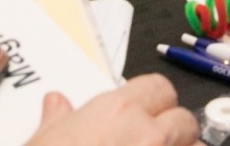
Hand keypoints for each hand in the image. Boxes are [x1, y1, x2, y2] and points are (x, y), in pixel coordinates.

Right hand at [24, 76, 196, 145]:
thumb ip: (59, 119)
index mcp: (118, 111)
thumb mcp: (44, 140)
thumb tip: (56, 103)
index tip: (147, 113)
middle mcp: (147, 135)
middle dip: (175, 132)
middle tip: (154, 144)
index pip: (159, 88)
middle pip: (185, 120)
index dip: (155, 101)